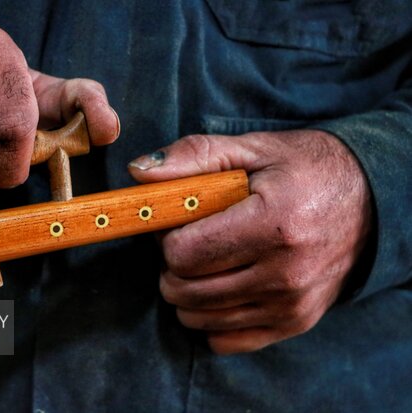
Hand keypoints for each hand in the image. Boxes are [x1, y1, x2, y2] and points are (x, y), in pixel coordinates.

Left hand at [129, 130, 372, 353]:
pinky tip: (222, 287)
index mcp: (273, 224)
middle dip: (172, 265)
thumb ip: (194, 156)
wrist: (372, 200)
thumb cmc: (306, 170)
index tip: (180, 223)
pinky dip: (211, 317)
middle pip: (184, 290)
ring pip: (197, 318)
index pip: (183, 254)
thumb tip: (139, 173)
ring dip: (187, 291)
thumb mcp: (253, 148)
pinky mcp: (294, 323)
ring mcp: (291, 305)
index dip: (168, 237)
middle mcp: (285, 274)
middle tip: (191, 241)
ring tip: (208, 261)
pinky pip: (225, 340)